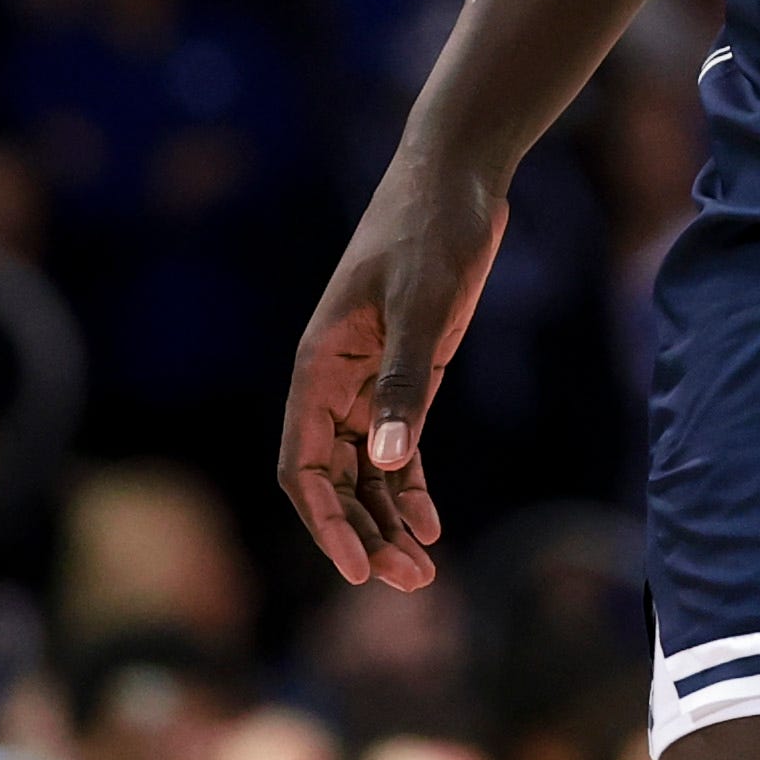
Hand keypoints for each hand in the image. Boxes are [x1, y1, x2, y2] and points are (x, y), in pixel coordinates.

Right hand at [276, 165, 509, 588]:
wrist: (457, 177)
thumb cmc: (430, 230)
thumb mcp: (424, 304)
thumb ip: (407, 383)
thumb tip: (390, 460)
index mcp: (318, 368)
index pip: (302, 467)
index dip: (323, 522)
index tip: (355, 569)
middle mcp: (334, 383)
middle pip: (334, 481)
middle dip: (363, 534)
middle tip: (408, 581)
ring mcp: (371, 381)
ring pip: (367, 472)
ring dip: (387, 521)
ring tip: (422, 572)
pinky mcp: (410, 373)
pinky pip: (400, 446)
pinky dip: (411, 487)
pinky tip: (430, 524)